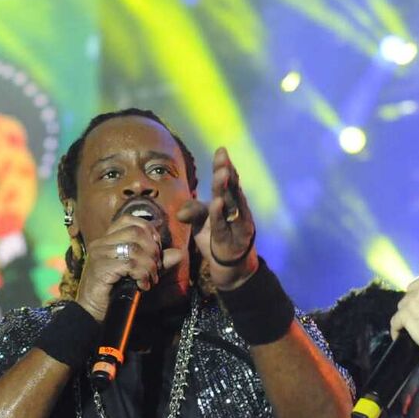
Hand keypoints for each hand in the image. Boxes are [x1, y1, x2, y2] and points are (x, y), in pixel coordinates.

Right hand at [74, 215, 183, 321]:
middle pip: (136, 231)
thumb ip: (156, 262)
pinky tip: (142, 286)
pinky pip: (130, 264)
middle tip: (156, 268)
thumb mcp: (139, 274)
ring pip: (135, 248)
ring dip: (149, 265)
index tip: (156, 250)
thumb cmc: (114, 293)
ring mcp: (99, 254)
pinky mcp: (101, 268)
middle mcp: (101, 243)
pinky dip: (142, 274)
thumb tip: (178, 253)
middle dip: (153, 249)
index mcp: (107, 240)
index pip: (129, 220)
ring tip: (150, 279)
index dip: (148, 231)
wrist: (91, 313)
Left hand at [177, 147, 257, 290]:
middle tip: (222, 157)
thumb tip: (179, 212)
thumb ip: (193, 211)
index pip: (228, 181)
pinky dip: (219, 214)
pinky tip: (216, 202)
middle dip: (226, 173)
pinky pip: (223, 225)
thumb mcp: (201, 223)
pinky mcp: (234, 241)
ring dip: (225, 189)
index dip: (224, 166)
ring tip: (221, 174)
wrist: (230, 268)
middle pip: (231, 189)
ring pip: (230, 205)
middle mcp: (238, 211)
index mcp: (230, 203)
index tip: (221, 150)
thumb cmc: (216, 239)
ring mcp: (238, 226)